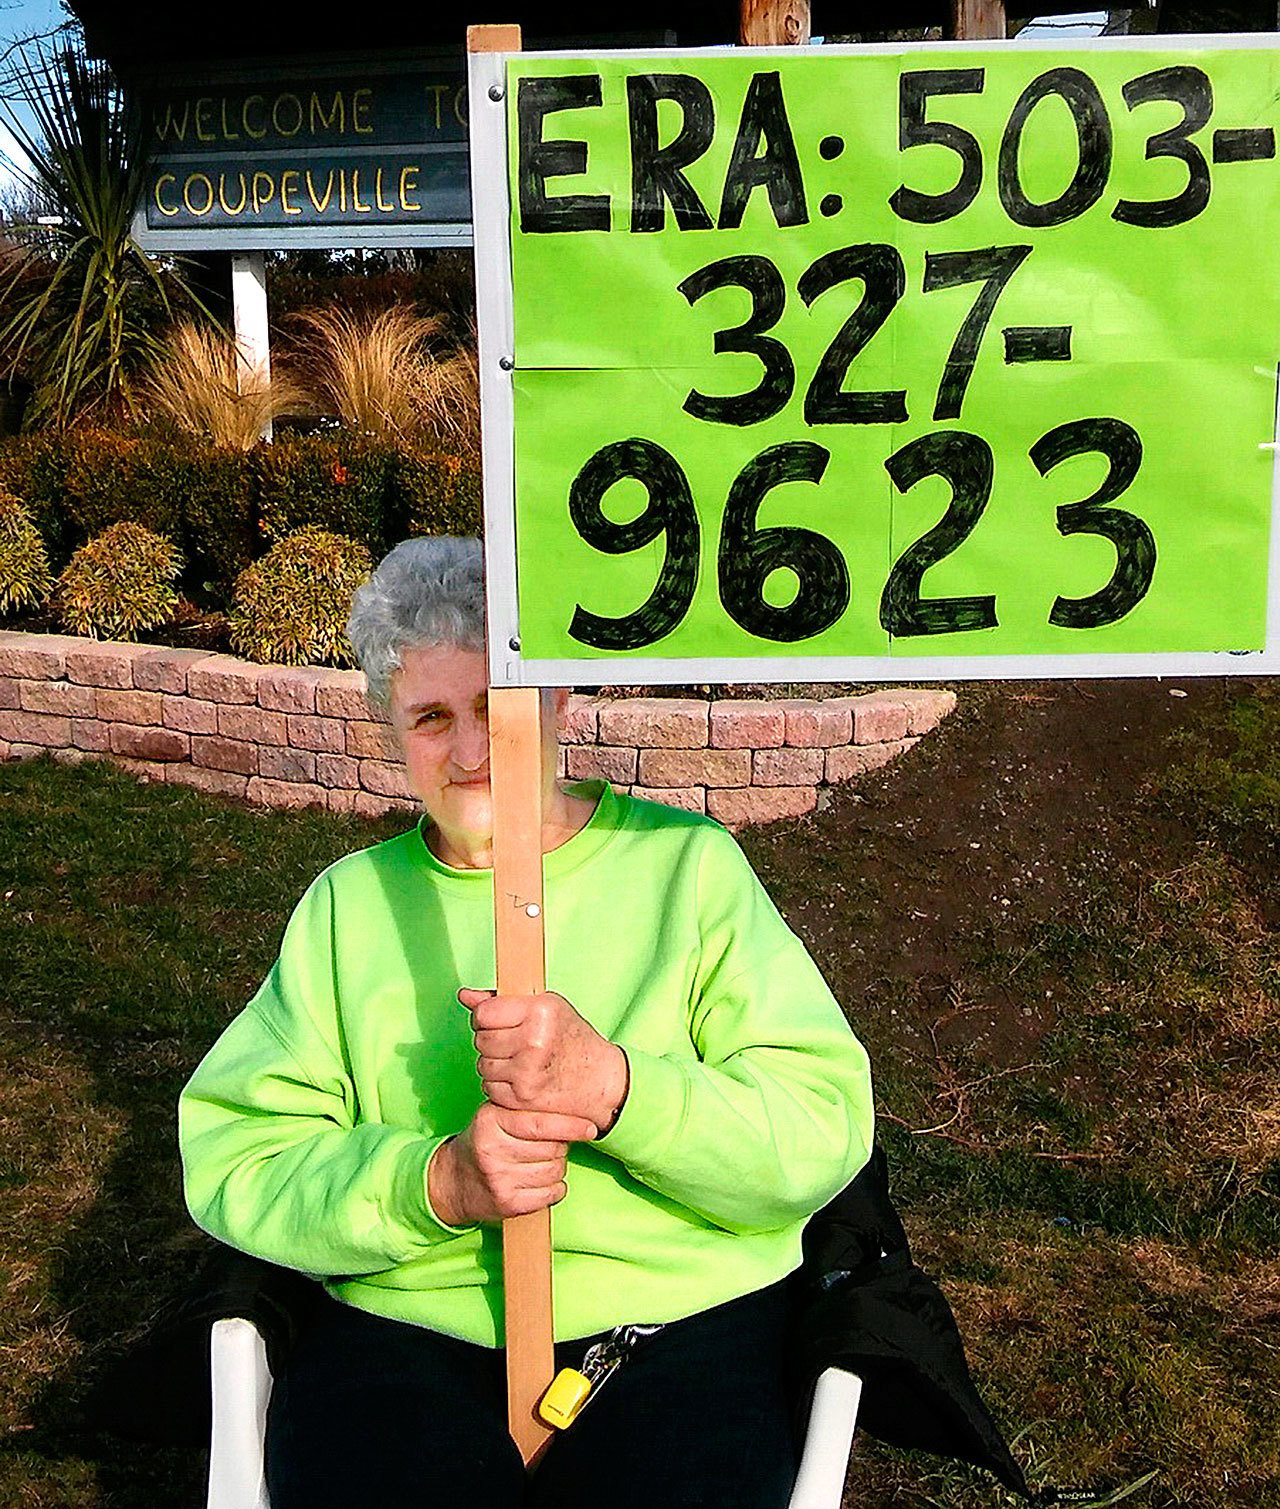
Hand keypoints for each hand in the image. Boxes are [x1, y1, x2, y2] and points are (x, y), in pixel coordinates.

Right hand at [427, 1101, 597, 1225]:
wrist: (454, 1180)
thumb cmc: (486, 1142)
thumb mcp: (496, 1116)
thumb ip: (527, 1109)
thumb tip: (575, 1109)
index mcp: (490, 1120)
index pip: (540, 1123)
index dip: (571, 1126)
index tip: (591, 1129)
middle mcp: (492, 1149)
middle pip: (553, 1148)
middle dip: (561, 1147)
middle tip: (550, 1146)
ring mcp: (499, 1178)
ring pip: (555, 1171)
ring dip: (557, 1167)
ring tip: (541, 1163)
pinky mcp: (507, 1203)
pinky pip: (551, 1194)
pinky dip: (555, 1189)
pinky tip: (540, 1182)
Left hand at [458, 987, 628, 1131]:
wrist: (599, 1080)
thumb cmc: (572, 1039)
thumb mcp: (545, 1007)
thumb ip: (502, 1001)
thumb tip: (464, 996)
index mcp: (540, 1011)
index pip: (484, 1013)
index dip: (485, 1017)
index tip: (496, 1020)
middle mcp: (534, 1040)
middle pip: (481, 1039)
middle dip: (491, 1040)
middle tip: (514, 1041)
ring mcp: (527, 1071)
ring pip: (482, 1064)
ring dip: (494, 1063)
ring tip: (520, 1060)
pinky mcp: (522, 1097)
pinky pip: (489, 1087)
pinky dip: (500, 1084)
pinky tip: (521, 1078)